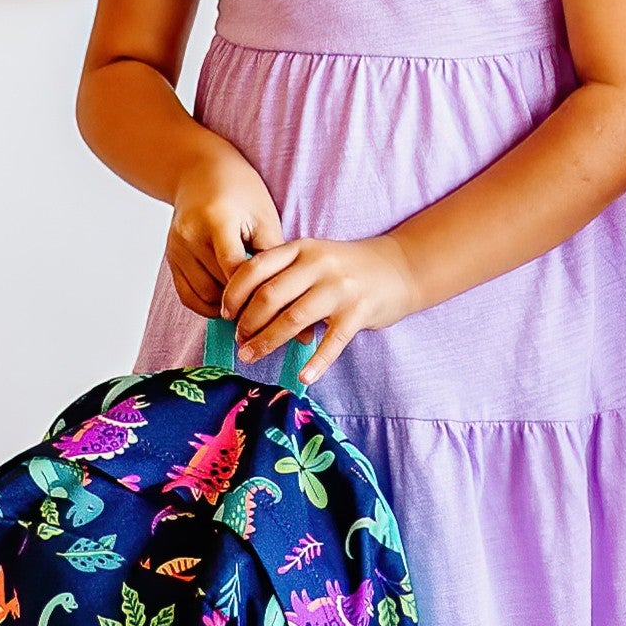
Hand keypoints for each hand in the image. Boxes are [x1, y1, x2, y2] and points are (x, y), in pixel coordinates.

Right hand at [164, 140, 284, 318]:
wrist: (200, 172)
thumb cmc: (240, 191)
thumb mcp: (265, 216)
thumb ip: (273, 256)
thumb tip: (286, 296)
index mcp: (217, 220)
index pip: (234, 270)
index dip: (255, 292)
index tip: (276, 303)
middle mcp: (190, 236)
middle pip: (219, 287)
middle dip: (245, 301)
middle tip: (269, 308)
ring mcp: (177, 249)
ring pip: (204, 296)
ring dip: (227, 305)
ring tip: (250, 302)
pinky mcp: (171, 258)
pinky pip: (188, 296)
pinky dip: (208, 304)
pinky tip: (228, 301)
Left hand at [221, 235, 422, 383]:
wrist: (400, 267)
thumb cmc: (348, 267)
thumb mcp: (314, 256)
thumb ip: (284, 272)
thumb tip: (242, 306)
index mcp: (302, 248)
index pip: (255, 267)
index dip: (233, 293)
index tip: (224, 313)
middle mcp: (318, 265)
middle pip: (269, 296)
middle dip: (247, 323)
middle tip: (238, 341)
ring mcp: (340, 289)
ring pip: (293, 319)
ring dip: (267, 342)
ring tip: (251, 356)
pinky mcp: (359, 313)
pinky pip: (332, 343)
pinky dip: (316, 362)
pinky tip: (303, 377)